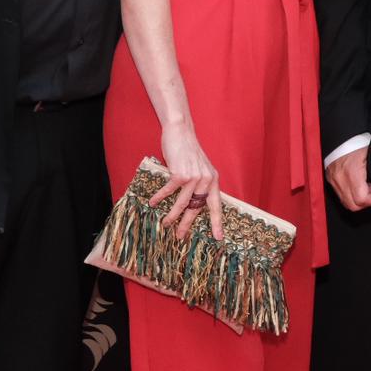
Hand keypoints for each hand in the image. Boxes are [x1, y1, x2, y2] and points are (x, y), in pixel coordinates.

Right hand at [151, 121, 222, 240]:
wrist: (181, 133)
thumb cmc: (189, 152)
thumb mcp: (201, 168)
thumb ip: (200, 184)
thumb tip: (194, 204)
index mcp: (213, 180)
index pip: (216, 205)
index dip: (217, 222)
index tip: (218, 237)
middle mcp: (206, 180)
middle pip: (196, 208)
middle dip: (187, 224)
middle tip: (180, 237)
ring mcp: (194, 177)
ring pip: (182, 204)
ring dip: (172, 216)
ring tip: (166, 224)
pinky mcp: (180, 174)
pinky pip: (168, 191)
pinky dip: (159, 198)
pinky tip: (152, 203)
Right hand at [325, 145, 370, 210]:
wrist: (340, 134)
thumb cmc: (357, 142)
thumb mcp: (370, 155)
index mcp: (352, 173)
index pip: (361, 199)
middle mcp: (340, 179)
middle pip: (352, 205)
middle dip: (365, 202)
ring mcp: (333, 180)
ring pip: (345, 202)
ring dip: (357, 199)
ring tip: (366, 187)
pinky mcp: (330, 178)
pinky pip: (340, 194)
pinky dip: (349, 194)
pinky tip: (356, 184)